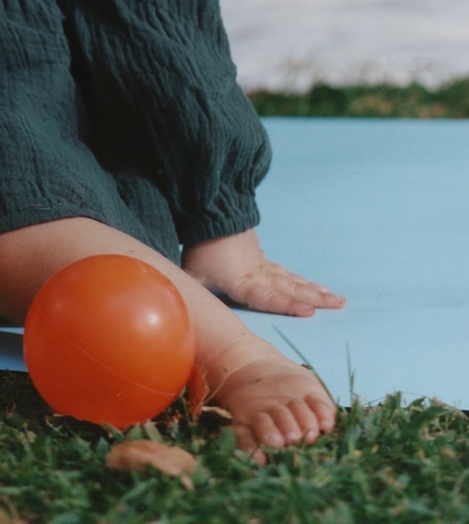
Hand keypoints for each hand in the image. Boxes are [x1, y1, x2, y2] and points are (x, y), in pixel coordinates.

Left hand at [181, 229, 344, 316]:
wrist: (212, 212)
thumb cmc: (201, 247)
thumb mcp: (192, 272)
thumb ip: (189, 293)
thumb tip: (182, 310)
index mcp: (242, 281)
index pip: (268, 297)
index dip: (288, 306)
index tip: (310, 311)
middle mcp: (259, 274)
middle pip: (290, 288)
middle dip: (316, 298)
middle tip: (341, 304)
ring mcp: (262, 265)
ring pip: (292, 279)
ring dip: (314, 289)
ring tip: (335, 297)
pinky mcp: (262, 258)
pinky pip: (286, 272)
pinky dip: (300, 280)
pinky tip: (311, 285)